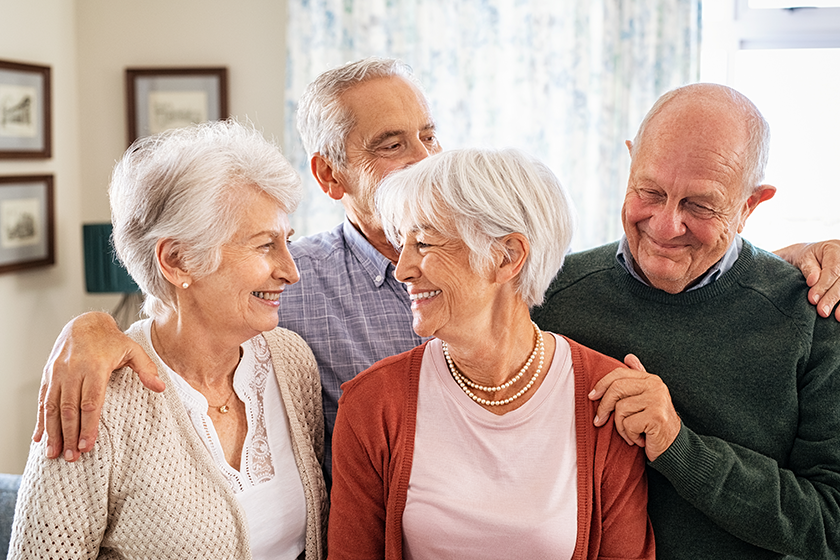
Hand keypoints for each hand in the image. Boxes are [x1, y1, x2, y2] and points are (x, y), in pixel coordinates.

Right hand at [34, 312, 162, 460]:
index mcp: (95, 367)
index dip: (88, 425)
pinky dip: (40, 421)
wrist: (84, 323)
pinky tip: (39, 438)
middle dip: (69, 435)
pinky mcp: (48, 376)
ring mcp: (57, 373)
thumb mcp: (133, 350)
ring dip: (53, 432)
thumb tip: (160, 388)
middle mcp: (72, 371)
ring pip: (52, 407)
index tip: (87, 445)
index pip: (90, 402)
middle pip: (69, 409)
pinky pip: (42, 401)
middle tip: (72, 458)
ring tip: (54, 454)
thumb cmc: (111, 341)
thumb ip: (147, 370)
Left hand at [589, 354, 680, 461]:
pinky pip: (628, 424)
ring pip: (620, 409)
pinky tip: (640, 439)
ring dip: (620, 427)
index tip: (591, 396)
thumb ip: (638, 377)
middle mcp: (656, 387)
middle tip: (599, 421)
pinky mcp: (656, 417)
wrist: (673, 447)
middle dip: (603, 407)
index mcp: (651, 379)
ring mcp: (657, 401)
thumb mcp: (646, 397)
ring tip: (631, 432)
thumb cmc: (654, 423)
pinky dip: (630, 435)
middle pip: (616, 389)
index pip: (619, 374)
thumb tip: (629, 357)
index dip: (601, 384)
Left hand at [774, 241, 839, 320]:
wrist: (811, 256)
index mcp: (832, 249)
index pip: (832, 270)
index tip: (812, 299)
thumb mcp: (801, 258)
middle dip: (832, 297)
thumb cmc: (803, 257)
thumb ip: (807, 267)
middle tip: (822, 311)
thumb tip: (813, 280)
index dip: (823, 286)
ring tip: (837, 317)